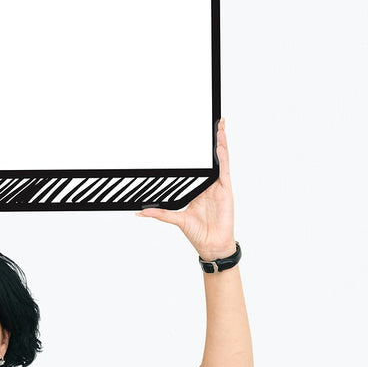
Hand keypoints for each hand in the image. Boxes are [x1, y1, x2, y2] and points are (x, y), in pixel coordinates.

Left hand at [136, 117, 235, 261]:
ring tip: (219, 127)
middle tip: (213, 122)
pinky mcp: (226, 191)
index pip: (200, 164)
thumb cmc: (198, 233)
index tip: (193, 134)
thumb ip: (160, 213)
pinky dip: (222, 159)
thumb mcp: (176, 219)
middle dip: (214, 139)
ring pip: (221, 160)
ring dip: (220, 143)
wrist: (211, 245)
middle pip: (212, 157)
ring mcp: (219, 186)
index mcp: (199, 188)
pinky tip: (219, 147)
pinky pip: (224, 171)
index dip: (199, 150)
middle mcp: (210, 184)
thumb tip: (141, 212)